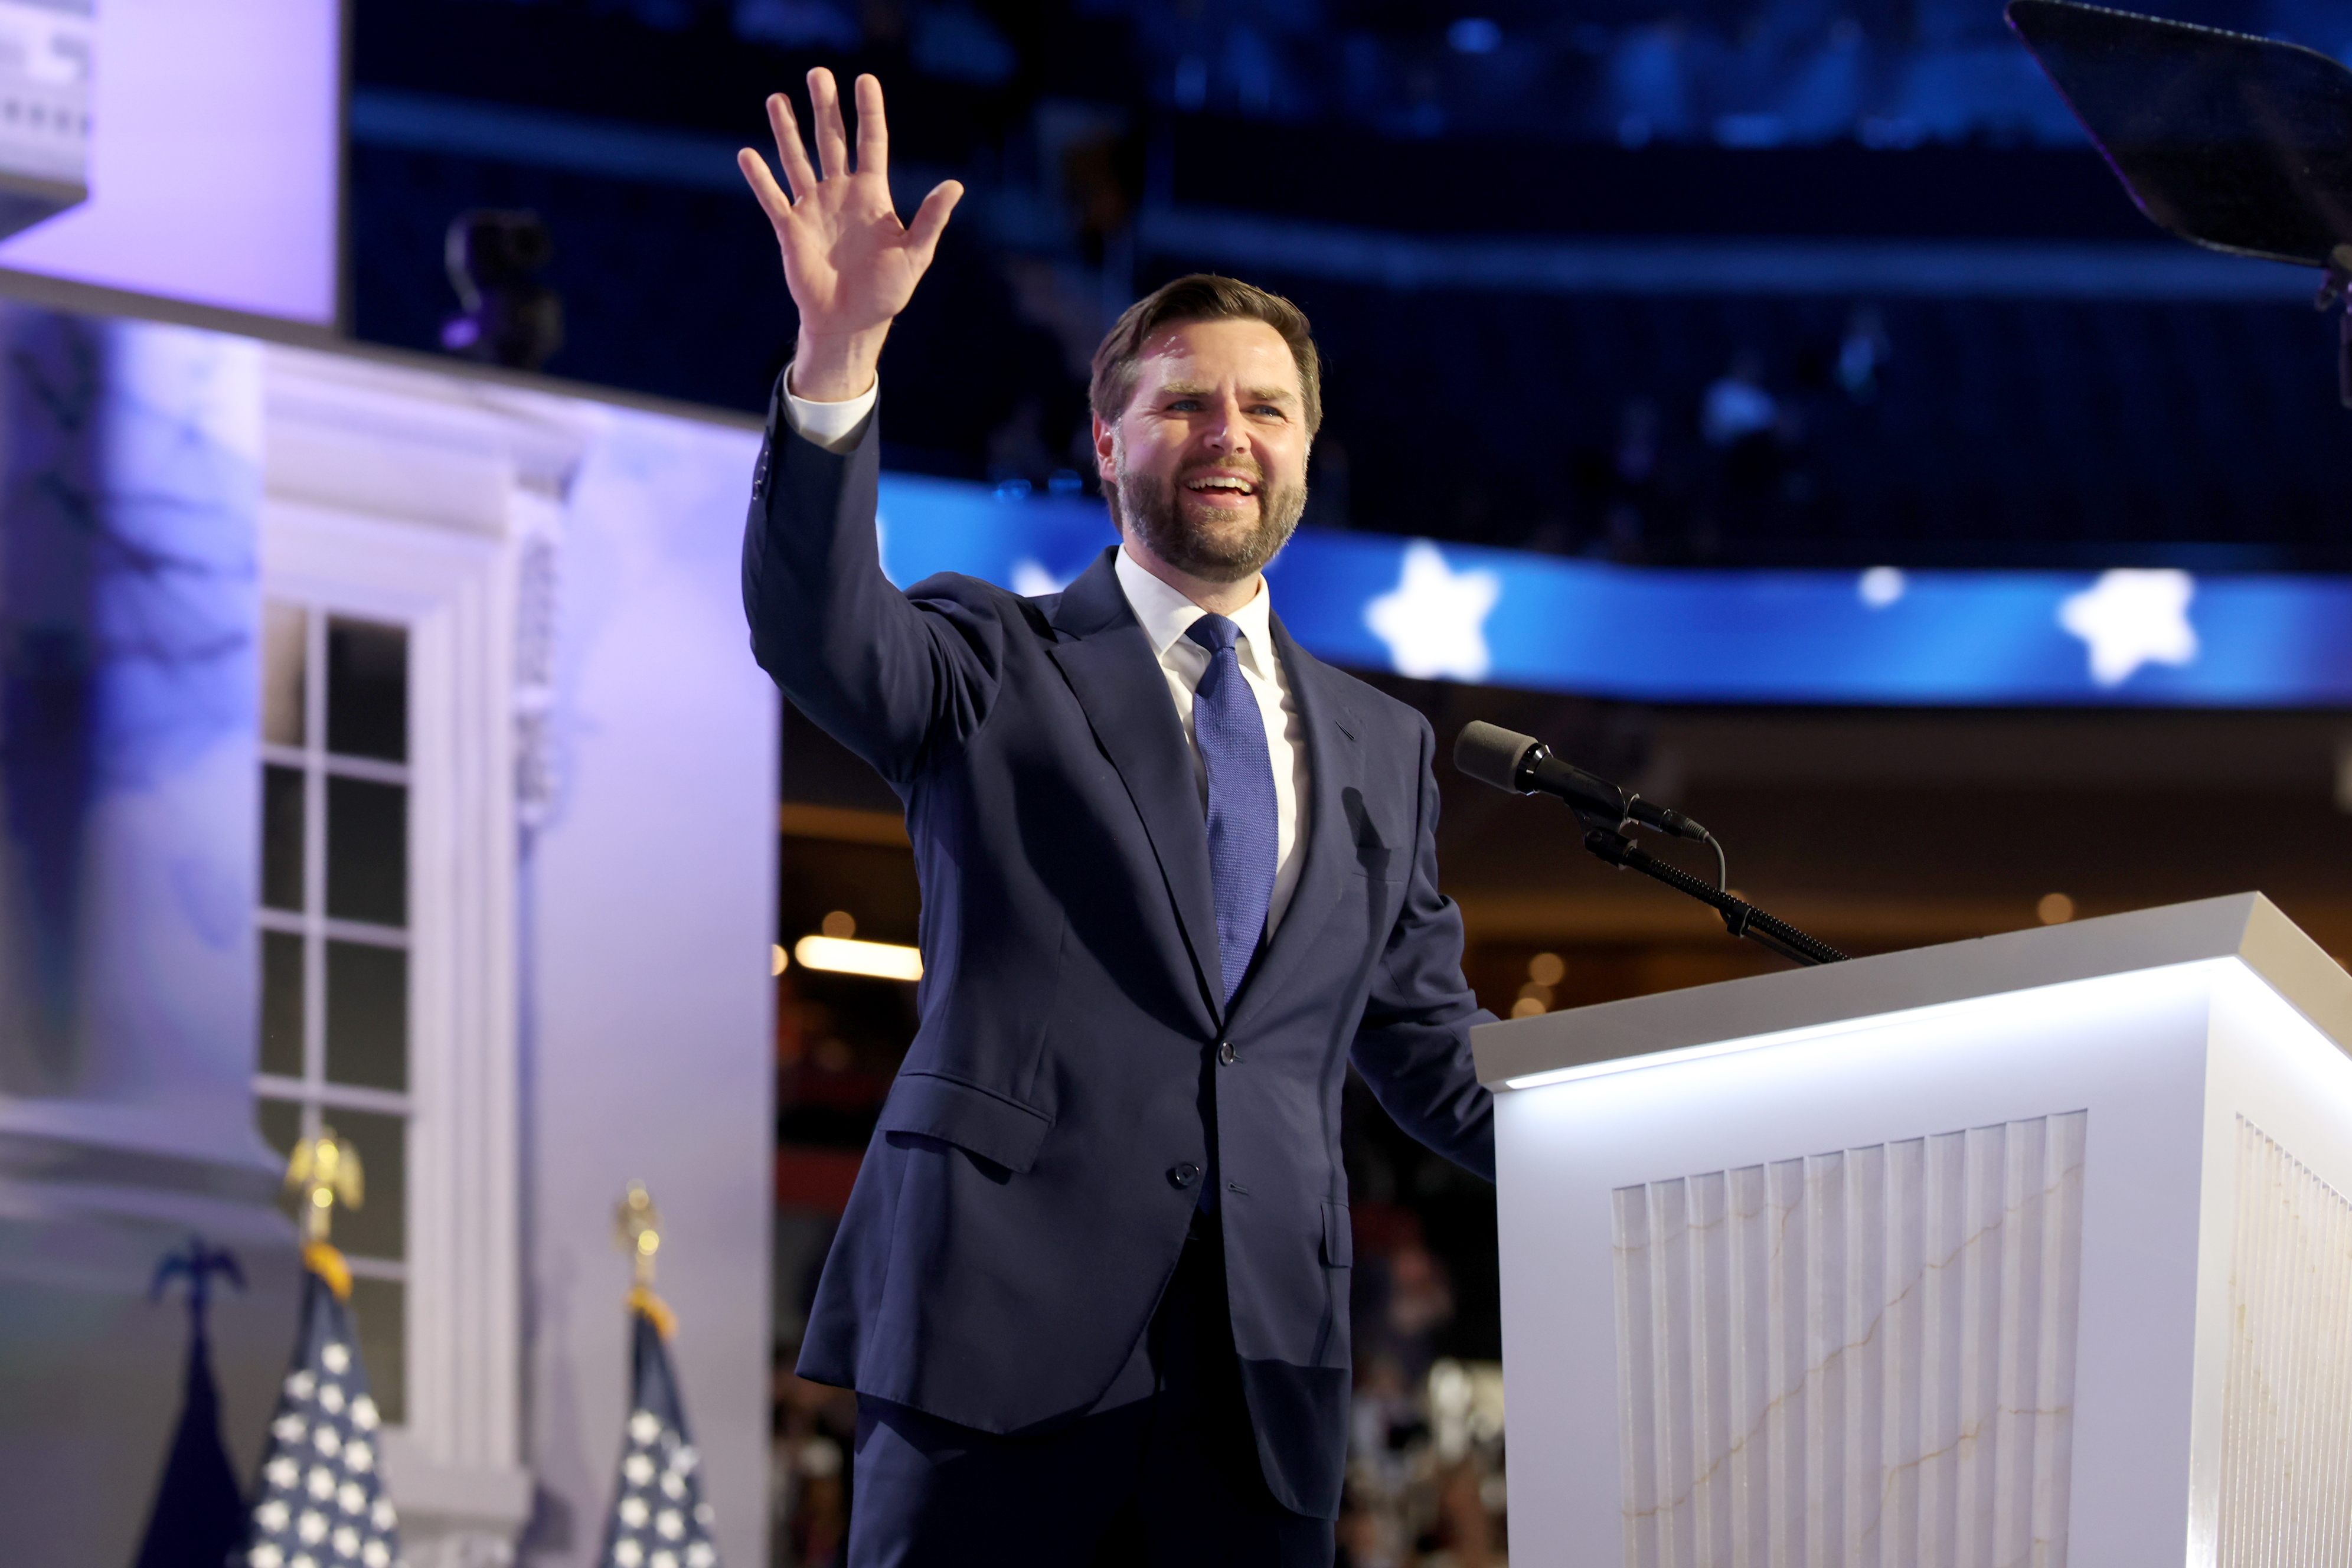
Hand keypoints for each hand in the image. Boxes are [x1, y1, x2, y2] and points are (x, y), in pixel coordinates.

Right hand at [739, 71, 962, 401]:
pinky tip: (748, 154)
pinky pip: (773, 198)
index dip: (869, 112)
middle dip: (825, 108)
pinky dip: (760, 178)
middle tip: (818, 73)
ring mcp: (813, 208)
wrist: (852, 323)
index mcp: (872, 195)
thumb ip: (931, 220)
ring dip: (787, 131)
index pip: (871, 143)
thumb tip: (954, 185)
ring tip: (777, 98)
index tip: (865, 79)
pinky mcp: (790, 229)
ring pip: (798, 160)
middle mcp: (840, 194)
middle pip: (831, 141)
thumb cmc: (887, 292)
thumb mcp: (915, 255)